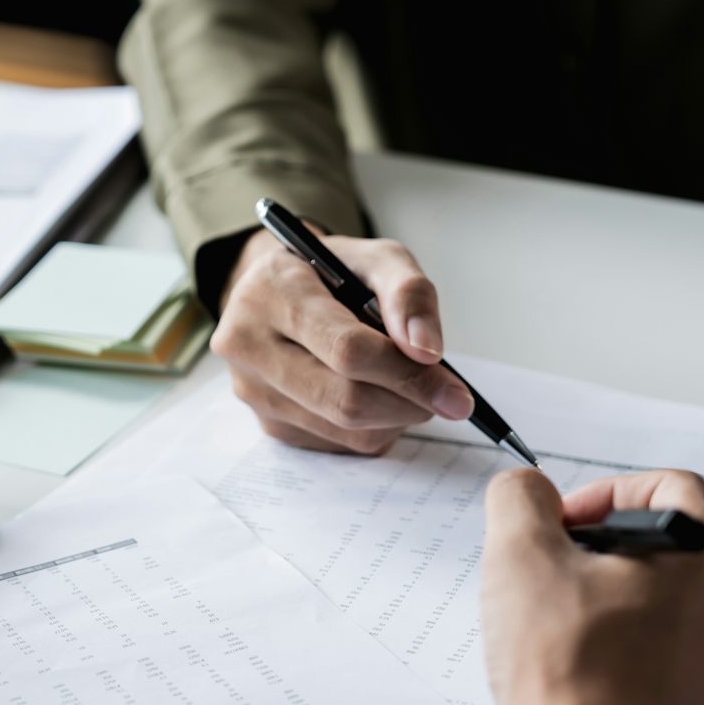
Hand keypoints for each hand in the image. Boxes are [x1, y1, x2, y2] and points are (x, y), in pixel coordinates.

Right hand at [213, 227, 477, 453]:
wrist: (278, 291)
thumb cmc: (332, 273)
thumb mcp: (377, 259)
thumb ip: (409, 294)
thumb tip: (427, 351)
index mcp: (271, 291)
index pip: (347, 350)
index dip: (407, 375)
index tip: (455, 391)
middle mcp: (248, 344)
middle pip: (343, 399)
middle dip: (408, 402)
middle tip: (446, 396)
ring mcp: (252, 391)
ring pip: (344, 430)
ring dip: (395, 418)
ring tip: (408, 387)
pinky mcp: (267, 424)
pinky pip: (337, 445)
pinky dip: (374, 429)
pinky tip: (378, 398)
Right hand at [478, 469, 703, 704]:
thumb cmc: (564, 670)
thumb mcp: (520, 554)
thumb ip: (522, 498)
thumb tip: (529, 493)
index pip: (669, 488)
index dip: (605, 494)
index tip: (564, 525)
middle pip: (679, 556)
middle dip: (614, 558)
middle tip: (558, 582)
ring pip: (680, 620)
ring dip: (627, 616)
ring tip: (568, 640)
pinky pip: (679, 681)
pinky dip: (638, 673)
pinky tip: (589, 689)